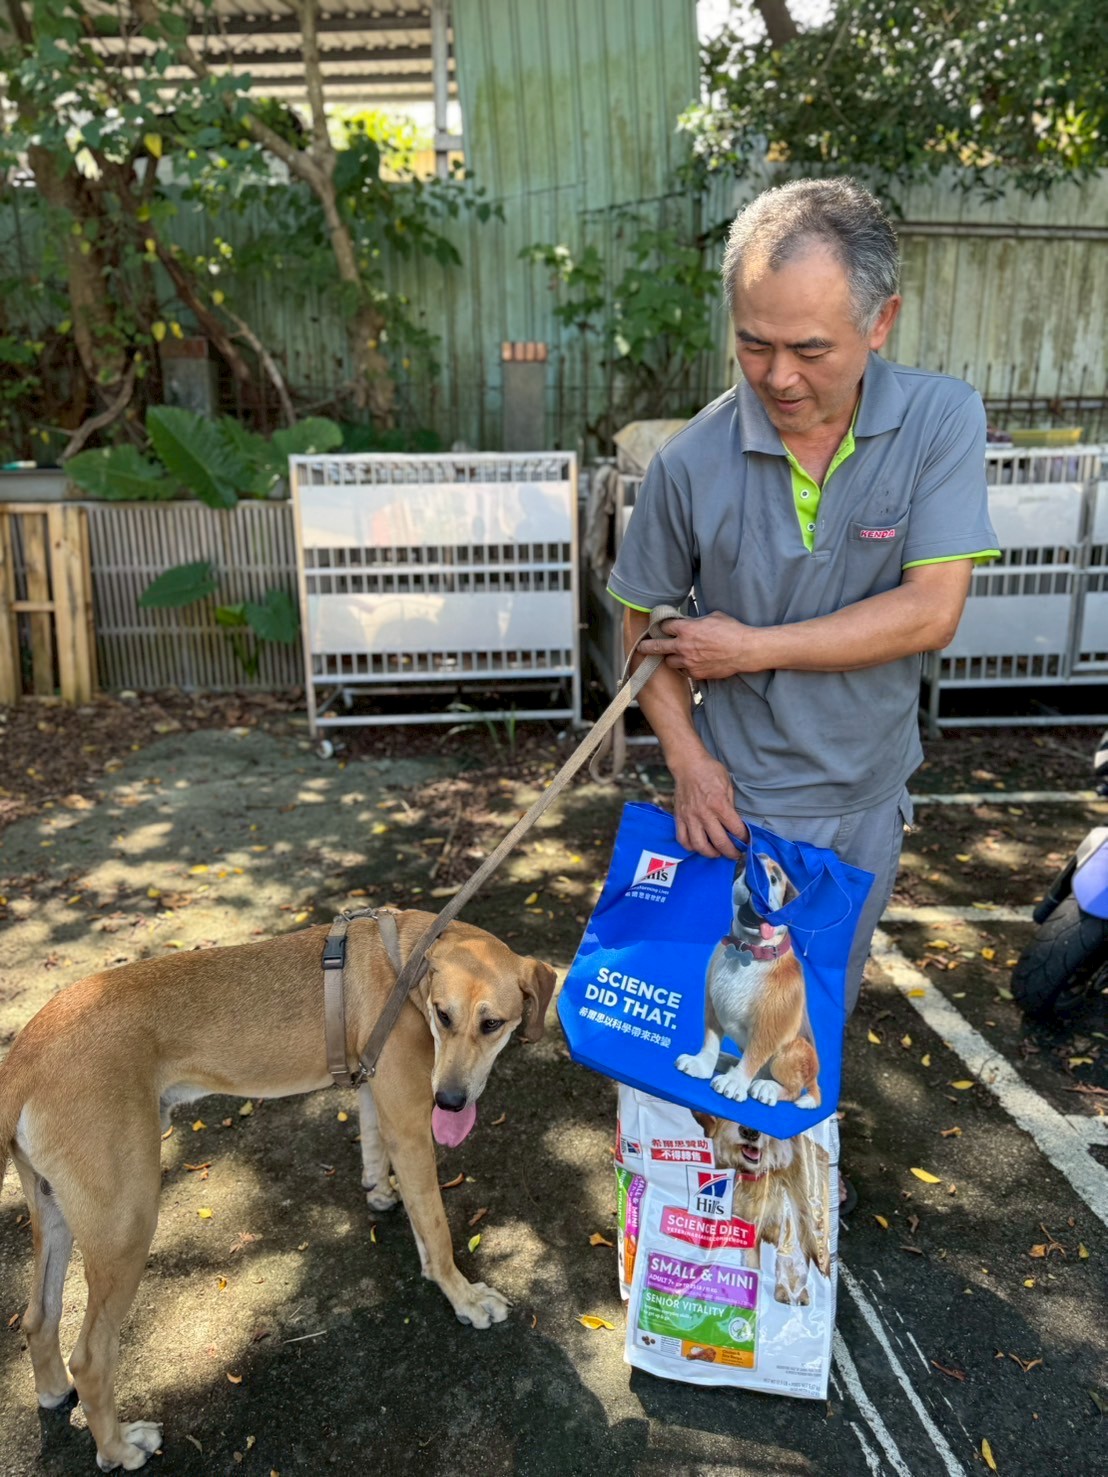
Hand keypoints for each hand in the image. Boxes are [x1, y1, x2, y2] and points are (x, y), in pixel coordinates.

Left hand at [637, 612, 762, 679]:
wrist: (745, 650)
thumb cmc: (732, 630)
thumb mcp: (712, 617)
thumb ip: (696, 621)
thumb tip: (690, 621)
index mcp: (686, 629)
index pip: (664, 627)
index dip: (663, 626)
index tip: (661, 627)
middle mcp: (683, 646)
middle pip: (657, 647)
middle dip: (647, 646)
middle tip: (641, 647)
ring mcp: (689, 662)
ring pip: (669, 662)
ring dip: (670, 658)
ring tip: (673, 656)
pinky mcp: (696, 673)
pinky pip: (684, 671)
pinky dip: (685, 667)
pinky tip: (690, 663)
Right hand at [670, 752, 747, 859]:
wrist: (688, 765)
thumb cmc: (710, 771)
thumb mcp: (727, 784)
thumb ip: (730, 804)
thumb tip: (734, 822)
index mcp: (719, 804)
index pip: (735, 829)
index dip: (744, 838)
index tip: (746, 842)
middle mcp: (704, 813)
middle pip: (720, 842)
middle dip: (731, 852)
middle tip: (736, 854)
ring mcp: (690, 817)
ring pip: (700, 845)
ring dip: (711, 853)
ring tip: (717, 853)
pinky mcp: (679, 818)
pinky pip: (683, 839)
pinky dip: (691, 847)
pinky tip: (698, 846)